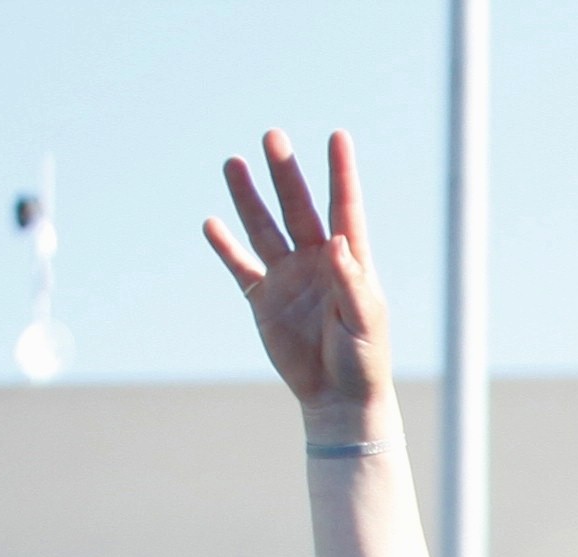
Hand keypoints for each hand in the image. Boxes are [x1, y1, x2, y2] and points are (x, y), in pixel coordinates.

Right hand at [204, 132, 389, 416]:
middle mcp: (316, 261)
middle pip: (298, 207)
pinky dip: (225, 246)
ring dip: (248, 197)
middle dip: (285, 174)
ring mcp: (287, 276)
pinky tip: (211, 223)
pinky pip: (239, 266)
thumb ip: (352, 282)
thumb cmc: (364, 360)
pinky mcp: (262, 298)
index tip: (338, 137)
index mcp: (350, 262)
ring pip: (263, 227)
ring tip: (233, 162)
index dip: (341, 173)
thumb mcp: (366, 321)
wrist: (339, 398)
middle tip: (272, 136)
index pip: (344, 208)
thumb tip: (338, 240)